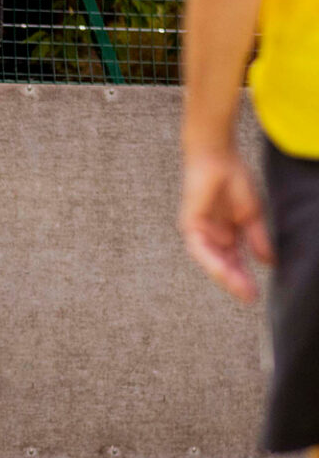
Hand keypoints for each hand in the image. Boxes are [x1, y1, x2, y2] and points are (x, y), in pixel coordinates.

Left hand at [180, 146, 270, 302]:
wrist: (219, 158)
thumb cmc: (234, 181)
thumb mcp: (251, 216)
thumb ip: (257, 239)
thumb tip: (268, 262)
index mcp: (226, 234)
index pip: (235, 261)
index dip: (245, 277)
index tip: (255, 295)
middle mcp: (211, 236)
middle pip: (223, 264)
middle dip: (236, 281)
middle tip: (250, 298)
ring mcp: (199, 231)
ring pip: (211, 261)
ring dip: (225, 275)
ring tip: (241, 289)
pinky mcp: (189, 224)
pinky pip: (199, 248)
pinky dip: (212, 260)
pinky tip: (224, 271)